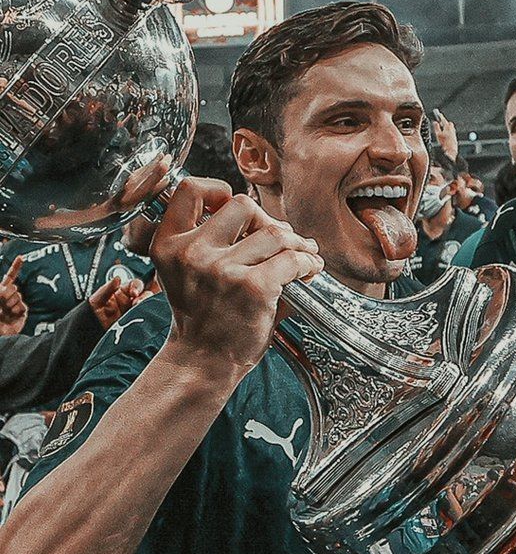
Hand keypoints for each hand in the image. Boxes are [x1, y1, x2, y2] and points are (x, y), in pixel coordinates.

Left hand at [0, 256, 26, 335]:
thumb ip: (1, 291)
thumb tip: (9, 286)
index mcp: (1, 291)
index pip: (10, 277)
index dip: (16, 267)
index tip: (21, 257)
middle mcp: (9, 297)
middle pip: (13, 287)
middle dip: (6, 294)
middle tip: (1, 304)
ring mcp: (16, 304)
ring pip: (18, 296)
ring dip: (10, 304)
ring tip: (4, 313)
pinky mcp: (22, 312)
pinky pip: (22, 306)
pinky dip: (16, 310)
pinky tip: (11, 316)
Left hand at [89, 276, 145, 329]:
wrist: (89, 332)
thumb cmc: (90, 315)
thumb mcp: (96, 300)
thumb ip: (107, 288)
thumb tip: (117, 278)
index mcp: (121, 292)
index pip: (135, 285)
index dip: (137, 287)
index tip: (134, 292)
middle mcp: (129, 302)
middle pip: (145, 295)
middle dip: (144, 298)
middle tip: (137, 303)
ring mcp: (133, 313)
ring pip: (146, 307)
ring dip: (145, 308)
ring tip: (138, 312)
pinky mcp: (135, 325)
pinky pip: (144, 320)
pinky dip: (145, 319)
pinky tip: (140, 320)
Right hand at [151, 178, 323, 379]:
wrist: (202, 364)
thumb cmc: (203, 320)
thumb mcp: (188, 275)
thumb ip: (215, 243)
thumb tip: (271, 221)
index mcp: (169, 245)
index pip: (190, 190)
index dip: (218, 190)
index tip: (238, 210)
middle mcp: (192, 253)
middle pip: (241, 205)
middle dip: (268, 219)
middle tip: (281, 239)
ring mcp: (222, 270)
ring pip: (274, 232)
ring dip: (296, 242)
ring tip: (305, 254)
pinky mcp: (253, 288)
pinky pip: (291, 260)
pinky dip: (307, 263)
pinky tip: (309, 271)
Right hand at [432, 112, 458, 162]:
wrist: (450, 152)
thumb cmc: (445, 144)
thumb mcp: (438, 135)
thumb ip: (436, 128)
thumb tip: (435, 122)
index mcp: (448, 127)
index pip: (443, 119)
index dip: (440, 116)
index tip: (438, 114)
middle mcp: (452, 130)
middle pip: (449, 123)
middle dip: (445, 123)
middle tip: (440, 123)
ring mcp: (454, 134)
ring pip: (451, 128)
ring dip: (447, 128)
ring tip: (442, 130)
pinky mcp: (454, 139)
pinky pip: (452, 133)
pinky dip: (448, 133)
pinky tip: (445, 137)